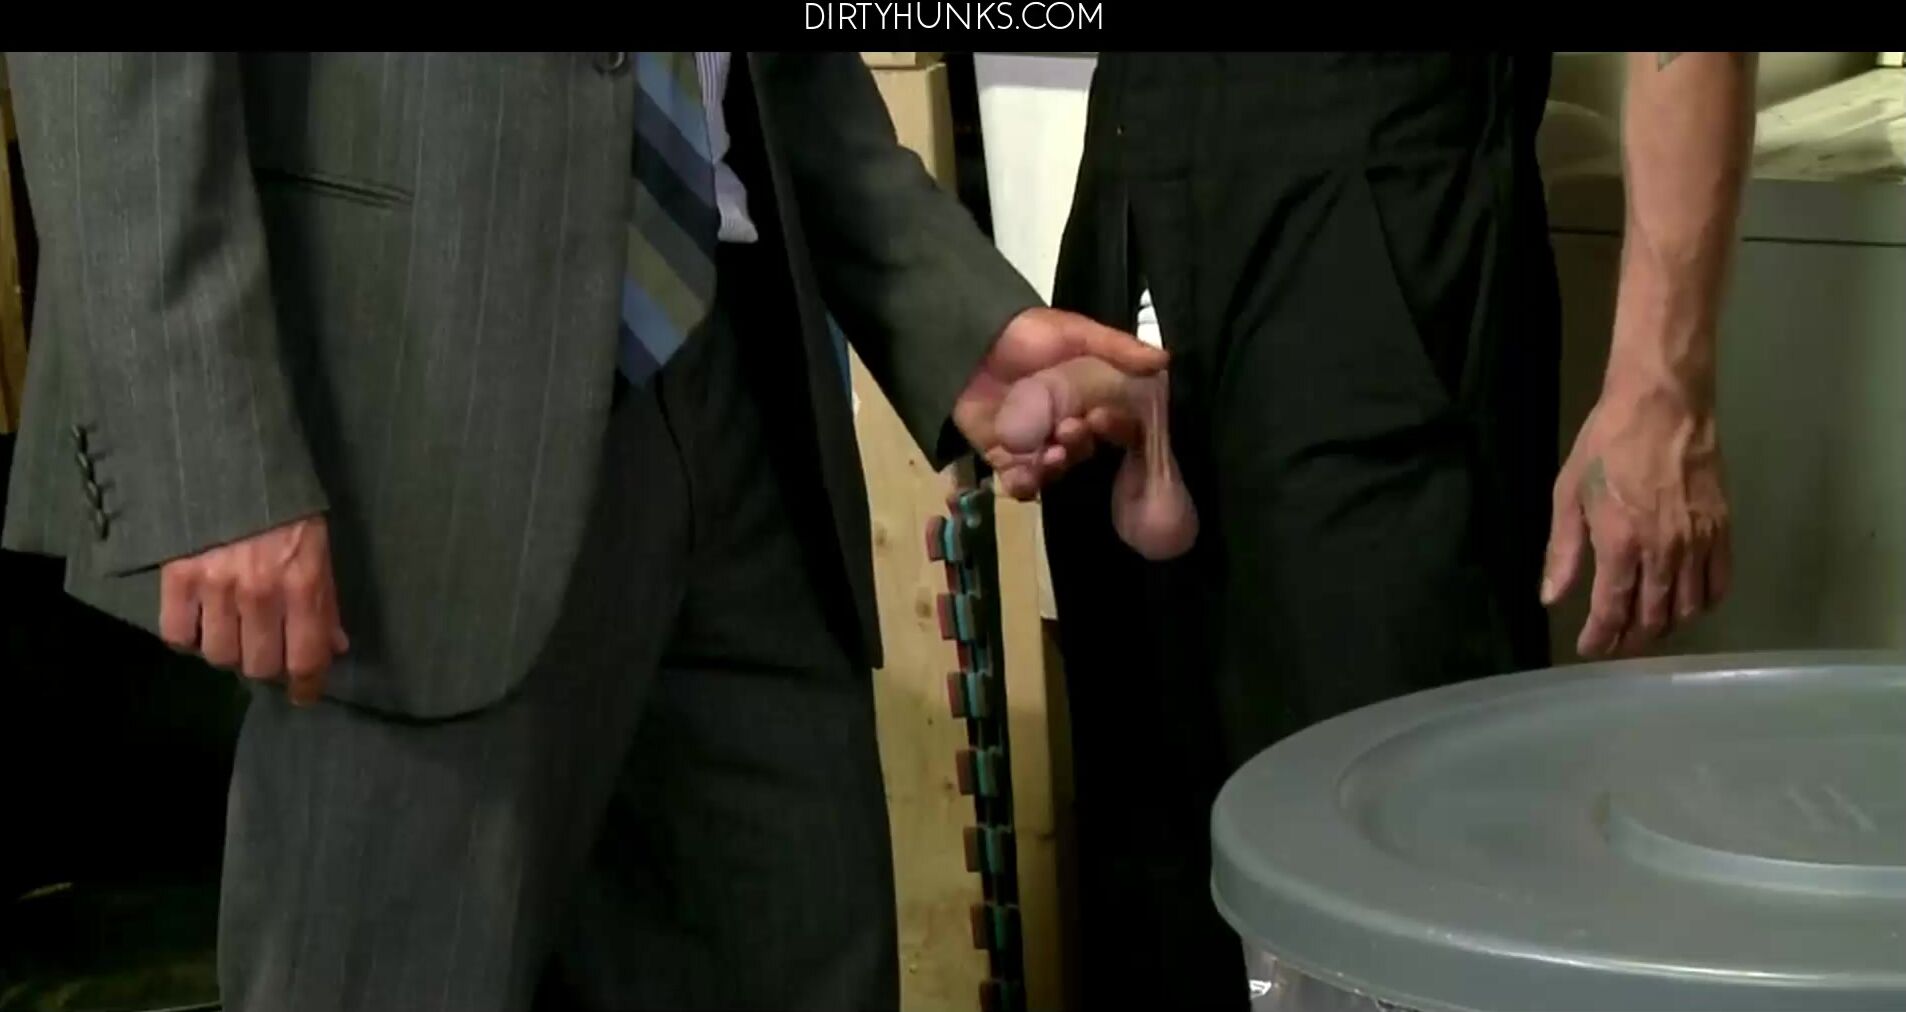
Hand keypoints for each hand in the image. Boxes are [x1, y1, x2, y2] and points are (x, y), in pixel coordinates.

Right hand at [159, 514, 349, 705]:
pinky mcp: (176, 577)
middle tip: (267, 650)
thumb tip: (333, 648)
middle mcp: (260, 593)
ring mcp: (215, 587)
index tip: (304, 694)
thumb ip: (326, 601)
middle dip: (267, 666)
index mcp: (304, 584)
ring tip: (235, 633)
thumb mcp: (319, 546)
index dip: (307, 686)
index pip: (307, 658)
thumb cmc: (284, 504)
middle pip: (259, 666)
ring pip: (219, 656)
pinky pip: (177, 635)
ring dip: (230, 652)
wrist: (230, 457)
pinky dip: (190, 637)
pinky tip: (201, 622)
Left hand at [952, 306, 1168, 498]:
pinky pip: (1020, 483)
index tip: (1102, 417)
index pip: (1111, 424)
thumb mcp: (1074, 332)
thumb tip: (1165, 359)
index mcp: (1088, 400)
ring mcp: (1035, 446)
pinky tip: (1023, 478)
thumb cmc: (1026, 334)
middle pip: (1082, 451)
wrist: (968, 342)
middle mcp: (1065, 427)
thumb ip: (1117, 347)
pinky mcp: (1004, 459)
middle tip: (1067, 431)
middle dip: (1078, 446)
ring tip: (1049, 455)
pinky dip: (1024, 486)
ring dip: (1055, 469)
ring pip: (1054, 471)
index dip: (1111, 427)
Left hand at [1542, 384, 1729, 657]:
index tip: (1589, 649)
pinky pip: (1718, 584)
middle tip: (1615, 642)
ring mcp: (1699, 543)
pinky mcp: (1722, 530)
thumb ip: (1564, 551)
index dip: (1600, 637)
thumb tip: (1552, 598)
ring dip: (1665, 627)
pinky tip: (1687, 605)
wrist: (1664, 406)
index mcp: (1621, 544)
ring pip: (1687, 608)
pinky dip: (1703, 604)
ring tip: (1645, 629)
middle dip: (1631, 638)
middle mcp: (1664, 553)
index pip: (1612, 610)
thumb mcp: (1569, 493)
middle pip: (1652, 617)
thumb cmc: (1607, 445)